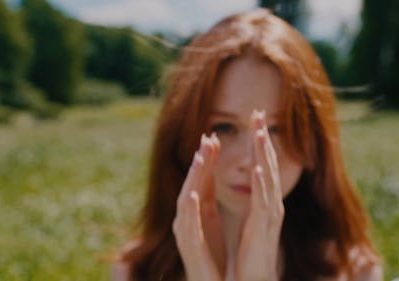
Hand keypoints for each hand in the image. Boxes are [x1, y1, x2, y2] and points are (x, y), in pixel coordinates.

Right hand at [173, 134, 225, 280]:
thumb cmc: (209, 250)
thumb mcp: (209, 215)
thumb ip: (206, 192)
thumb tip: (206, 165)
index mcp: (195, 209)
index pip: (200, 179)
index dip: (206, 157)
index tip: (213, 135)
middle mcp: (186, 217)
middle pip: (192, 184)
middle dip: (200, 161)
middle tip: (208, 138)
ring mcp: (185, 232)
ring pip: (186, 200)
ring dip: (192, 178)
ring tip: (200, 157)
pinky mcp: (189, 248)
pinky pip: (187, 226)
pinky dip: (189, 209)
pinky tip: (192, 194)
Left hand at [235, 109, 283, 280]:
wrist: (255, 278)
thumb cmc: (252, 249)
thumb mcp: (252, 216)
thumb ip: (254, 195)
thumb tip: (253, 172)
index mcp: (266, 199)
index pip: (263, 163)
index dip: (260, 141)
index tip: (256, 118)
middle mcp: (271, 203)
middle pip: (268, 164)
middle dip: (263, 139)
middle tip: (259, 113)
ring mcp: (269, 214)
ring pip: (268, 178)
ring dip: (264, 154)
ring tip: (259, 132)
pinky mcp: (263, 228)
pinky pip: (263, 203)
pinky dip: (261, 184)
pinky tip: (258, 168)